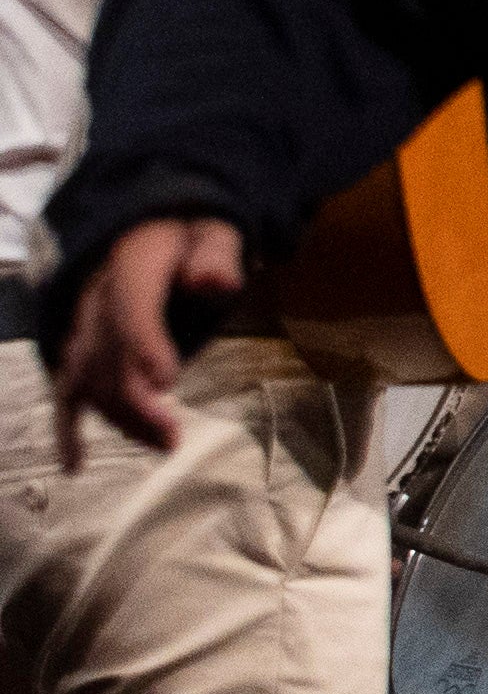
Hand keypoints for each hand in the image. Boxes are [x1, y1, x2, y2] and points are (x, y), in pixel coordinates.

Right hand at [52, 220, 244, 452]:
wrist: (148, 229)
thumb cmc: (189, 236)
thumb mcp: (212, 233)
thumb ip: (215, 256)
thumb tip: (215, 282)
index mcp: (130, 267)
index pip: (131, 309)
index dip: (145, 345)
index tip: (166, 384)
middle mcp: (96, 299)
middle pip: (107, 356)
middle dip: (135, 401)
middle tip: (174, 437)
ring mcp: (83, 326)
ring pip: (89, 379)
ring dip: (120, 417)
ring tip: (163, 445)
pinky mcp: (80, 348)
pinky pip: (67, 388)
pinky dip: (66, 426)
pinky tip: (74, 464)